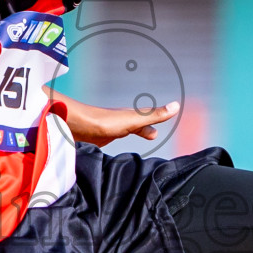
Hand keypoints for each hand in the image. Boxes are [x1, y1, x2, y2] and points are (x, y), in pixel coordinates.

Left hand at [56, 94, 177, 145]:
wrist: (75, 125)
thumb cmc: (104, 122)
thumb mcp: (134, 120)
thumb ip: (153, 115)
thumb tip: (177, 106)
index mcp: (130, 117)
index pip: (147, 118)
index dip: (156, 121)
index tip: (164, 125)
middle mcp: (119, 122)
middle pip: (135, 125)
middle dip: (144, 129)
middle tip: (153, 135)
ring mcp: (107, 129)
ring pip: (122, 132)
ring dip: (131, 134)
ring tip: (131, 142)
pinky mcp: (96, 139)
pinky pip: (110, 140)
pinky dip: (116, 142)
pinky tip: (109, 147)